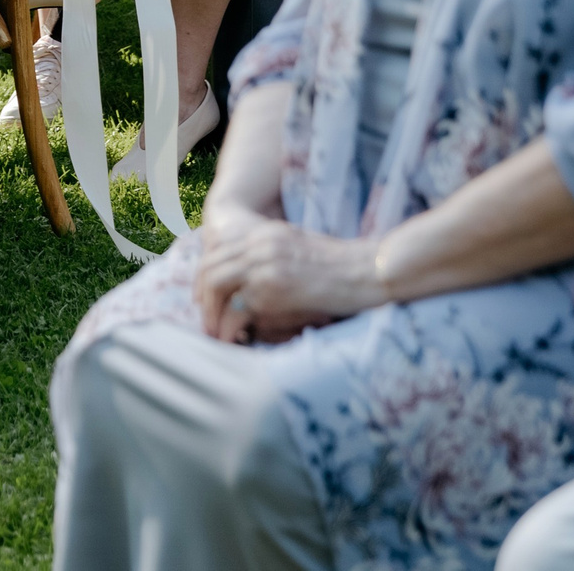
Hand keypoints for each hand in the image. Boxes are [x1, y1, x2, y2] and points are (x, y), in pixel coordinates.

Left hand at [195, 214, 386, 343]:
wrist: (371, 270)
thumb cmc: (346, 266)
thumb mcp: (302, 250)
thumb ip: (275, 256)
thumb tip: (255, 279)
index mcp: (265, 233)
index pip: (219, 249)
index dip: (205, 274)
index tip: (205, 296)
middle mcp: (259, 244)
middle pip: (210, 266)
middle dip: (202, 296)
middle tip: (204, 318)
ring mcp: (265, 264)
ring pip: (216, 285)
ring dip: (210, 312)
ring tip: (214, 333)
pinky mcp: (274, 287)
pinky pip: (236, 308)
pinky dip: (228, 326)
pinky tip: (231, 339)